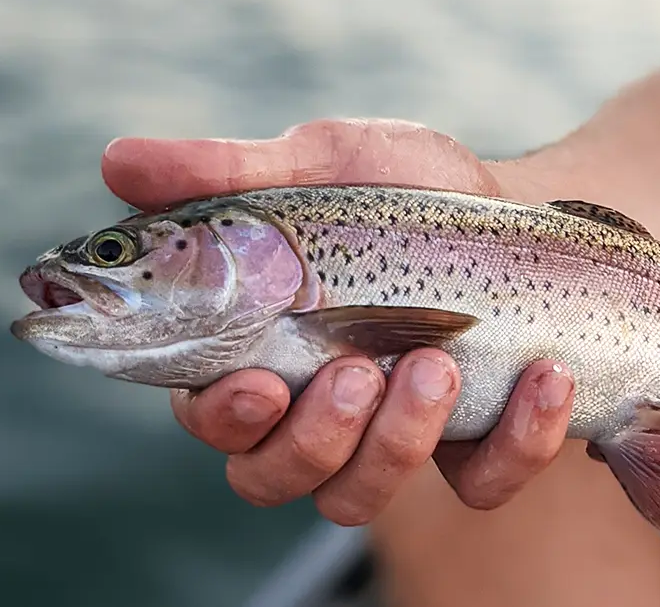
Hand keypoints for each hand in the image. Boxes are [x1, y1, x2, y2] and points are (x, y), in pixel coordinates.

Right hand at [101, 118, 575, 522]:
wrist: (512, 212)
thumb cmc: (399, 193)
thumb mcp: (323, 165)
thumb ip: (229, 172)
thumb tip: (114, 162)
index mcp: (259, 351)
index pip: (209, 412)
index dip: (222, 414)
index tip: (255, 383)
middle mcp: (313, 410)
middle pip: (273, 476)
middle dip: (311, 437)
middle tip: (355, 369)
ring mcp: (394, 438)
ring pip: (358, 497)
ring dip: (396, 442)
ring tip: (439, 362)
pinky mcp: (474, 450)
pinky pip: (481, 482)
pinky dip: (516, 440)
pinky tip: (545, 374)